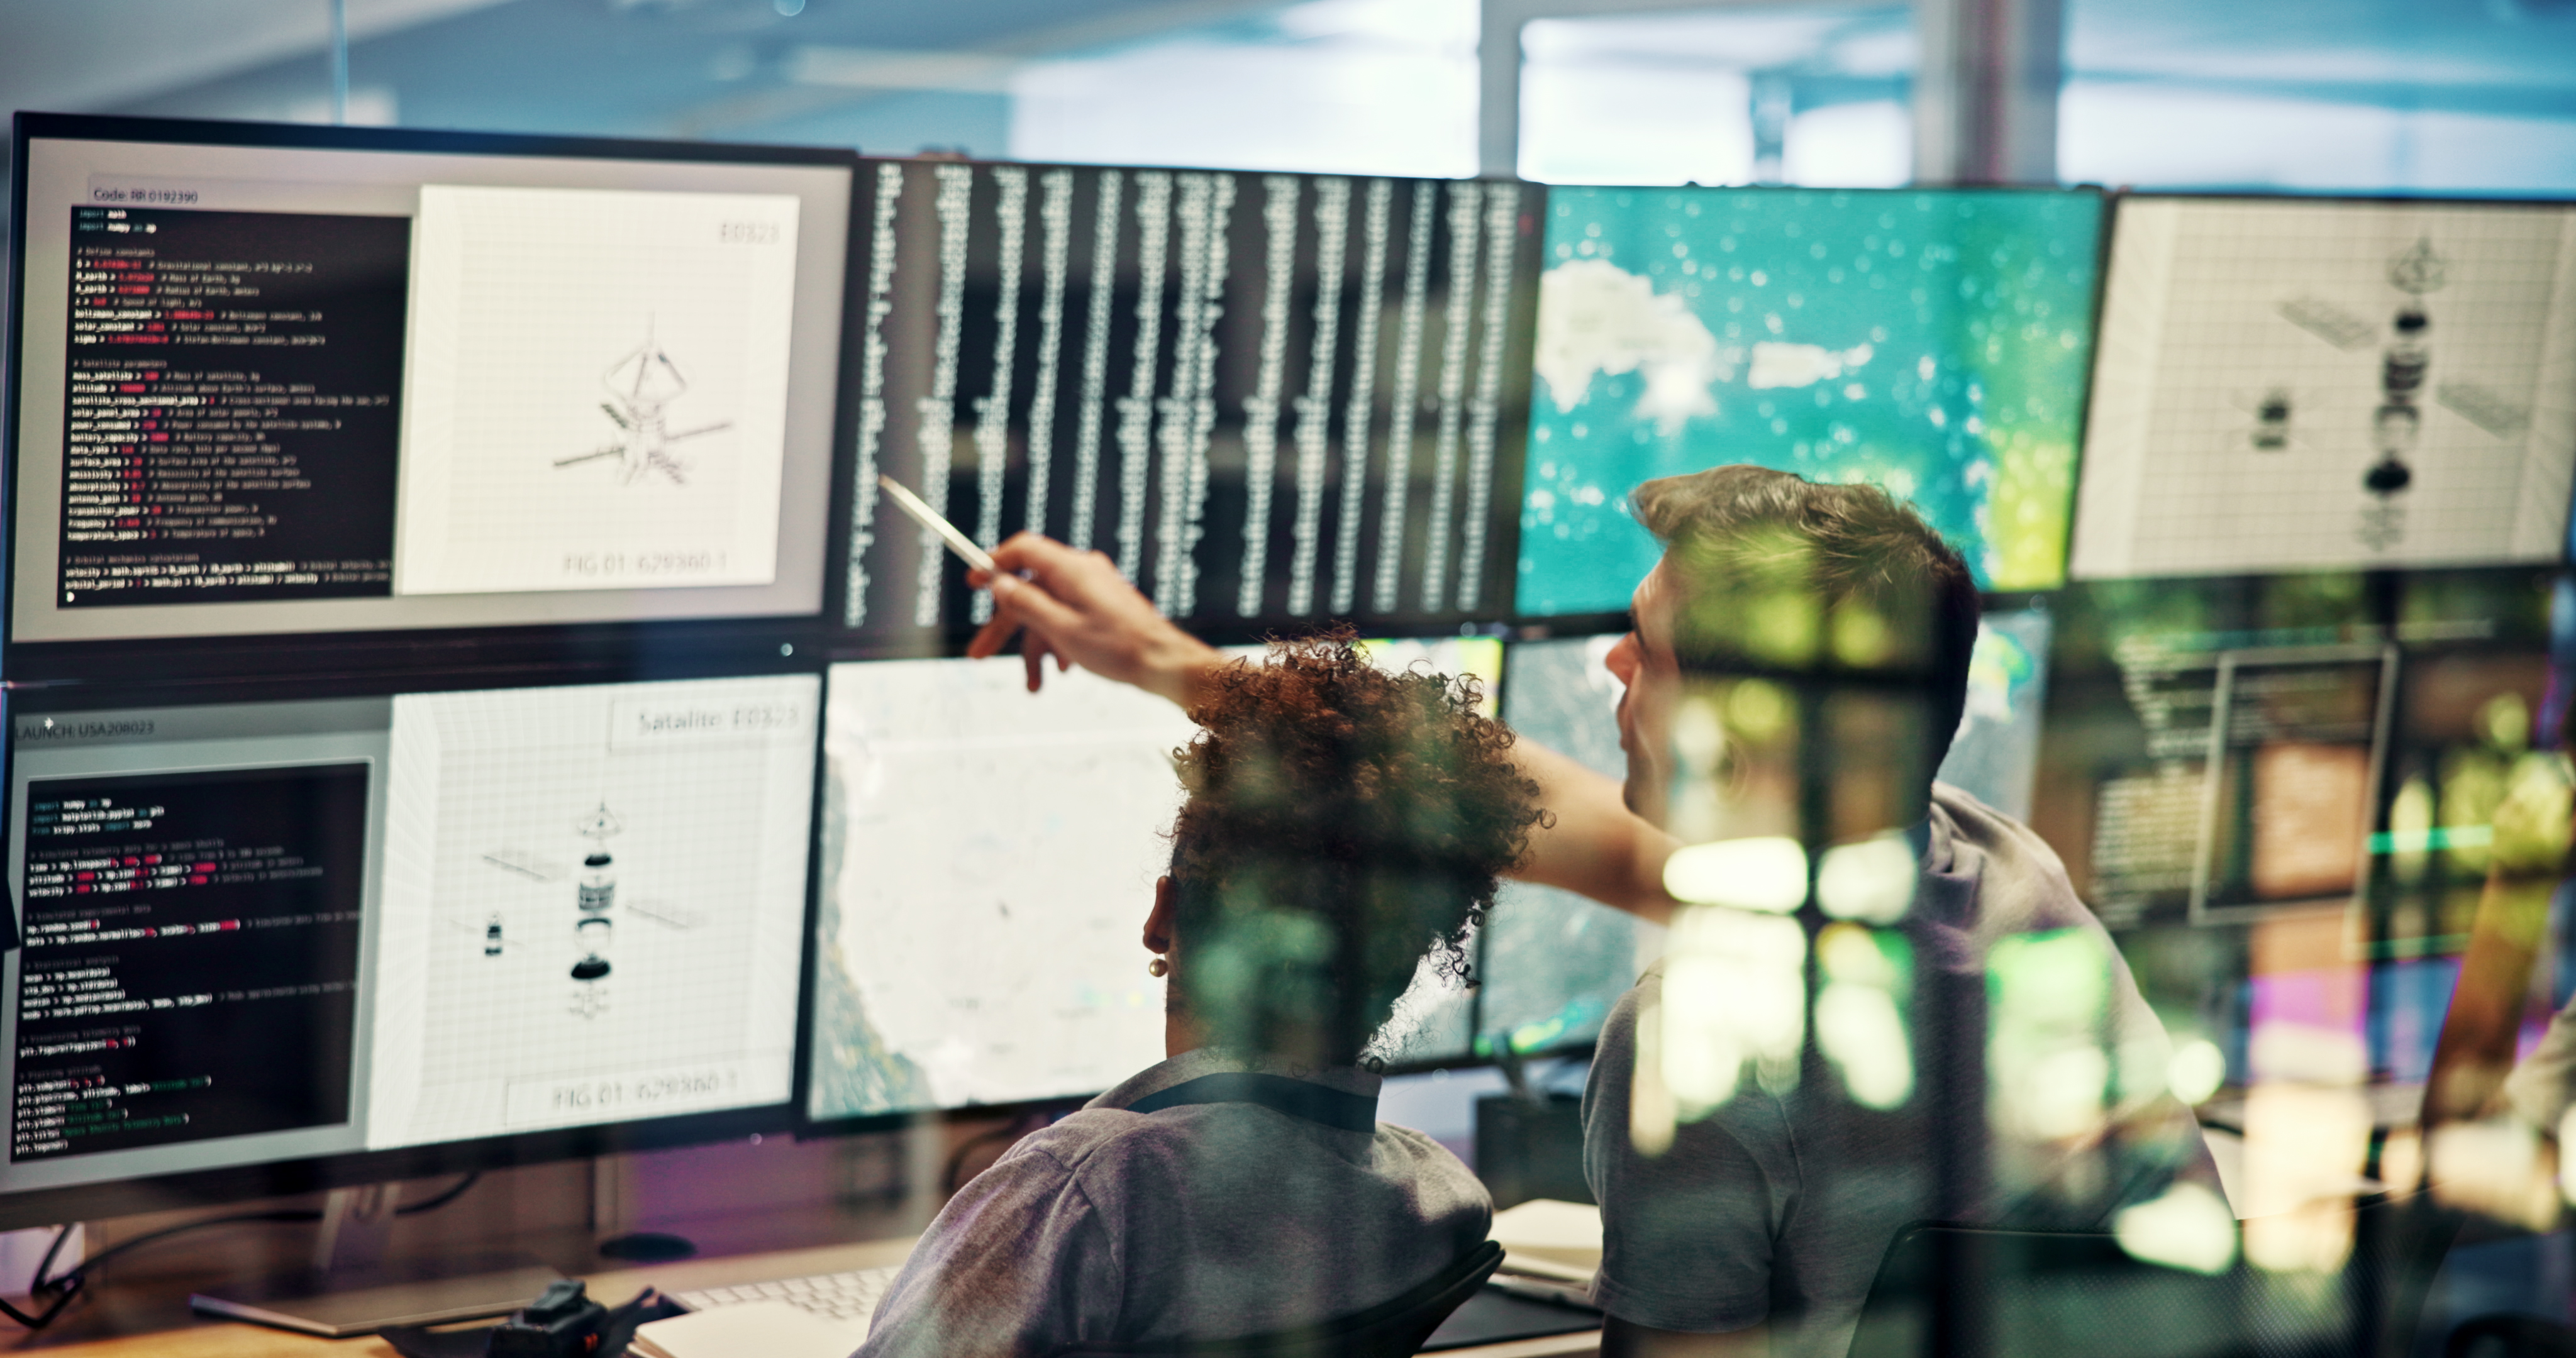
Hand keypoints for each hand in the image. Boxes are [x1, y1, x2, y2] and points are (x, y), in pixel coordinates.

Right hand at [965, 533, 1220, 706]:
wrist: (1164, 663)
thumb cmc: (1119, 647)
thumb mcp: (1062, 629)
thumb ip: (1027, 604)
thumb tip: (1000, 584)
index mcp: (1070, 570)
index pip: (1023, 550)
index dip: (994, 564)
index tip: (974, 582)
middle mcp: (1081, 573)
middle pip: (1030, 590)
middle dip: (1005, 626)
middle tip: (979, 653)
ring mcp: (1093, 589)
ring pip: (1048, 610)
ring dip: (1034, 646)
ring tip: (1034, 684)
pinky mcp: (1102, 606)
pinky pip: (1068, 616)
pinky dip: (1058, 641)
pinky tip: (1060, 669)